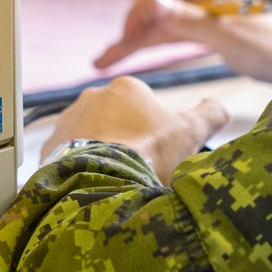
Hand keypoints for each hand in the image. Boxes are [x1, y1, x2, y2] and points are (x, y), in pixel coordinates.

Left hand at [41, 76, 229, 184]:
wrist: (103, 181)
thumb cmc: (148, 153)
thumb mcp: (192, 132)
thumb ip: (212, 113)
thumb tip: (220, 108)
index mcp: (126, 87)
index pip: (145, 106)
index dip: (156, 131)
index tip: (160, 153)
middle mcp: (92, 97)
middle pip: (117, 120)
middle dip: (127, 141)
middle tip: (140, 167)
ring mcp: (68, 121)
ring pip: (92, 137)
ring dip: (103, 153)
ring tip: (117, 178)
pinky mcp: (50, 147)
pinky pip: (70, 156)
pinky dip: (82, 168)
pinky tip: (95, 183)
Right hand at [94, 0, 271, 86]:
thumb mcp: (227, 36)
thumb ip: (188, 20)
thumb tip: (152, 2)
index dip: (136, 14)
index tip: (124, 41)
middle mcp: (207, 0)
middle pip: (156, 9)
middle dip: (129, 32)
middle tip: (104, 60)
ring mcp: (211, 16)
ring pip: (164, 24)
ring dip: (138, 40)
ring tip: (110, 61)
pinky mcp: (216, 33)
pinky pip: (177, 35)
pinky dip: (158, 44)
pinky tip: (143, 54)